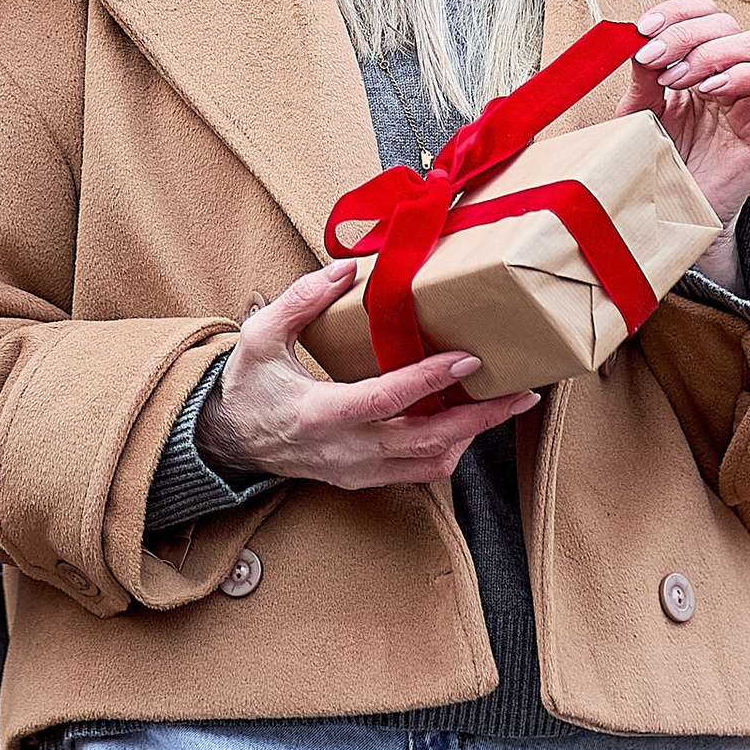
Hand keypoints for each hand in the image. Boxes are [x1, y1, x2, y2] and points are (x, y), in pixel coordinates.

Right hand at [200, 261, 535, 494]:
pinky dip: (447, 452)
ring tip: (501, 406)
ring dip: (470, 436)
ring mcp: (356, 471)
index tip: (468, 357)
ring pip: (429, 464)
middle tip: (519, 395)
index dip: (431, 380)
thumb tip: (347, 270)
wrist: (229, 442)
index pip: (387, 399)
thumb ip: (301, 300)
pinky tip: (462, 427)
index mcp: (320, 413)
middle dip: (479, 418)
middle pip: (426, 441)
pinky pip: (417, 474)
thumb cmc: (248, 387)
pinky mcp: (363, 479)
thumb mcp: (260, 336)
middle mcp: (345, 450)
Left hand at [627, 0, 749, 274]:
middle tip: (654, 59)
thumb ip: (642, 75)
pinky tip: (710, 90)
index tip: (644, 28)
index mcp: (699, 62)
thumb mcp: (638, 112)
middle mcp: (730, 73)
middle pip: (725, 23)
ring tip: (678, 80)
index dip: (677, 10)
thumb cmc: (657, 161)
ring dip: (710, 52)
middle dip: (684, 33)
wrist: (672, 214)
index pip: (704, 12)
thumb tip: (638, 38)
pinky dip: (745, 74)